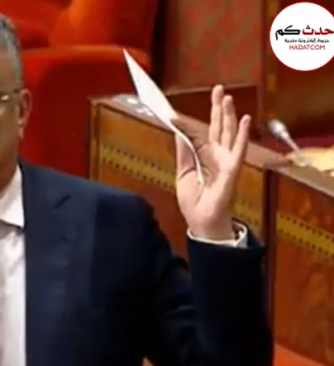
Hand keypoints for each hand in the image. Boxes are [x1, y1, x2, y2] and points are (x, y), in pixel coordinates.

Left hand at [172, 85, 250, 239]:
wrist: (202, 223)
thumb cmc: (195, 201)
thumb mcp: (183, 173)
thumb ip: (184, 152)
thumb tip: (178, 131)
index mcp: (204, 156)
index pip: (199, 132)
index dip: (188, 121)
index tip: (174, 110)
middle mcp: (217, 155)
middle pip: (218, 127)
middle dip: (217, 108)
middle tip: (218, 88)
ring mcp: (226, 161)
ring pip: (229, 133)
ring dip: (228, 115)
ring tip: (227, 97)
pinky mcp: (232, 170)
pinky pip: (238, 149)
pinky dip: (243, 134)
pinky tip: (245, 119)